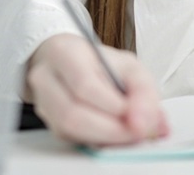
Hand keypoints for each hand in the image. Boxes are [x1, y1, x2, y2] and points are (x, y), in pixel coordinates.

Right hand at [26, 33, 168, 145]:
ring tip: (130, 134)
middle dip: (111, 129)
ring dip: (105, 138)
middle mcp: (46, 77)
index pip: (84, 84)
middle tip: (138, 132)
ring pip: (67, 129)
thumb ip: (143, 90)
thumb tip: (149, 123)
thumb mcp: (128, 65)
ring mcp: (43, 101)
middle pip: (72, 112)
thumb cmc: (99, 62)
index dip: (112, 106)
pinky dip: (97, 141)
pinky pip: (71, 138)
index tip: (137, 117)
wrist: (73, 62)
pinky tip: (115, 136)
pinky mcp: (49, 122)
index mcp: (65, 52)